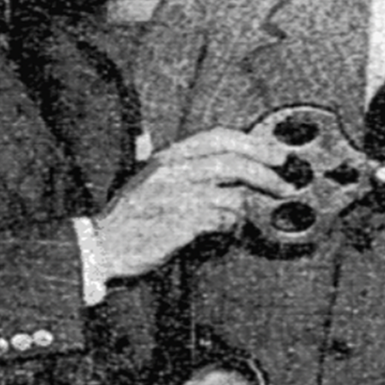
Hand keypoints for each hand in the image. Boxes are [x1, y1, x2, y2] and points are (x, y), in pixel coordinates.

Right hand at [90, 128, 291, 280]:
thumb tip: (195, 148)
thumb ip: (174, 163)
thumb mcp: (148, 178)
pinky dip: (232, 225)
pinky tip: (227, 231)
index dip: (254, 143)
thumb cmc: (129, 217)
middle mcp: (173, 171)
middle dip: (267, 174)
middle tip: (284, 186)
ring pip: (232, 193)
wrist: (100, 247)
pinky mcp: (180, 224)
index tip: (276, 154)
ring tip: (246, 217)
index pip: (219, 137)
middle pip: (234, 162)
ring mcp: (177, 197)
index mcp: (168, 156)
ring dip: (247, 207)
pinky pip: (221, 220)